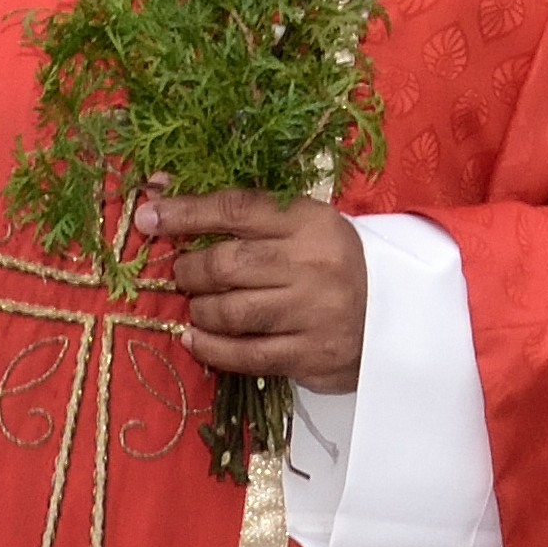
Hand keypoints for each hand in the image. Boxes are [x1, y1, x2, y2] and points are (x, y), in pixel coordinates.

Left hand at [139, 190, 363, 389]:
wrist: (398, 312)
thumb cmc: (334, 261)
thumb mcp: (301, 225)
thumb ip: (239, 214)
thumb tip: (159, 192)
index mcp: (310, 222)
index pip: (236, 209)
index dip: (186, 212)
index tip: (149, 216)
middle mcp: (311, 265)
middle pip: (225, 264)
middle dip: (190, 271)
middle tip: (184, 274)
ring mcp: (312, 312)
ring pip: (230, 312)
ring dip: (200, 310)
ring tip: (198, 306)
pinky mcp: (311, 354)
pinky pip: (245, 354)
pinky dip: (211, 347)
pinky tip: (196, 339)